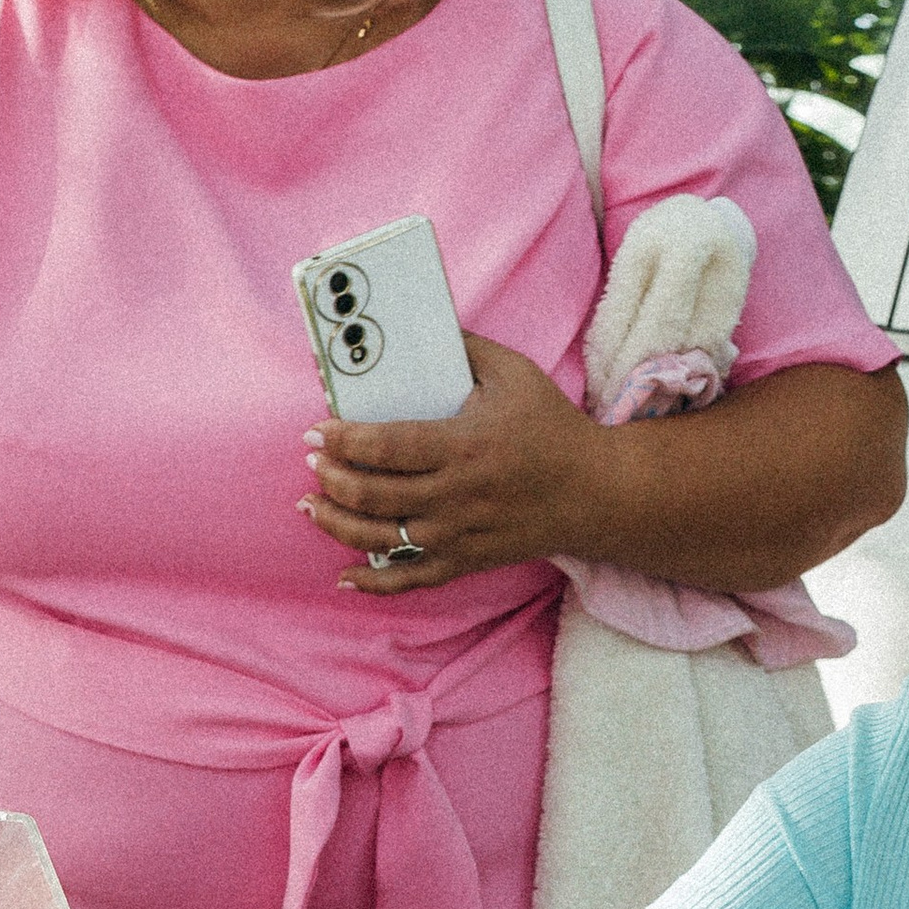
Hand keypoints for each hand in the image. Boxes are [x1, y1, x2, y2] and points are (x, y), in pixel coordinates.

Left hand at [299, 334, 602, 593]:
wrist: (597, 492)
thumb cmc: (553, 429)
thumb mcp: (515, 374)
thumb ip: (465, 347)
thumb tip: (423, 325)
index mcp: (462, 446)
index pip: (385, 446)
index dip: (342, 440)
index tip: (316, 430)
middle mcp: (455, 495)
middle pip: (372, 494)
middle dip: (331, 477)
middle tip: (313, 461)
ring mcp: (458, 533)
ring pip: (380, 539)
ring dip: (336, 523)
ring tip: (311, 505)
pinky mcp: (466, 559)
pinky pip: (412, 580)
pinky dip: (374, 584)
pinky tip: (345, 575)